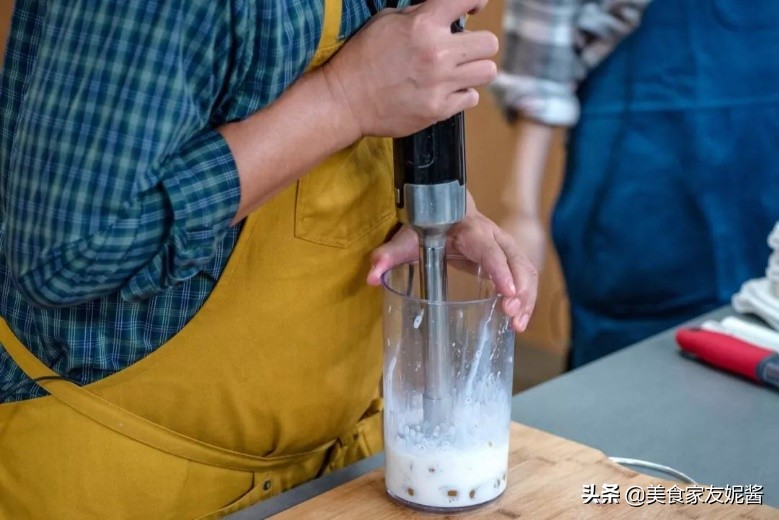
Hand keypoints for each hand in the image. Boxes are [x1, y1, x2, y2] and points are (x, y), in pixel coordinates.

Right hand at [321, 0, 497, 137]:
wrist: (345, 100)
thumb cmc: (363, 57)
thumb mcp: (387, 21)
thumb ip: (421, 13)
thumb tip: (449, 11)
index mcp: (423, 25)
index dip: (476, 0)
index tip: (474, 7)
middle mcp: (437, 53)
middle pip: (489, 43)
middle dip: (477, 44)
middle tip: (462, 50)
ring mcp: (440, 84)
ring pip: (487, 72)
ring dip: (474, 70)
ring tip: (456, 72)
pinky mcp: (438, 110)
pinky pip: (471, 98)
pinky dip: (461, 95)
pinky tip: (443, 91)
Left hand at [367, 210, 537, 332]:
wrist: (445, 210)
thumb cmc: (427, 226)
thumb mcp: (407, 238)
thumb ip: (389, 254)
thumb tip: (372, 276)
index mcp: (471, 230)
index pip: (489, 249)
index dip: (500, 270)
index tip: (506, 292)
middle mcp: (494, 236)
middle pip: (516, 260)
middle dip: (519, 288)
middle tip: (512, 315)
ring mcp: (505, 246)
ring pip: (526, 270)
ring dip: (527, 298)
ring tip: (518, 325)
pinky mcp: (509, 258)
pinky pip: (525, 277)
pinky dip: (526, 299)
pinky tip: (518, 322)